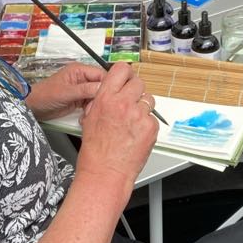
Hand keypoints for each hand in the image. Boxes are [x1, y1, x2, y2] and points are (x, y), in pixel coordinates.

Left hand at [24, 64, 104, 121]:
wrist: (34, 107)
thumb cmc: (45, 95)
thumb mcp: (66, 92)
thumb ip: (84, 90)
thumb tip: (102, 88)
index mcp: (80, 70)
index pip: (101, 74)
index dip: (107, 85)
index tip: (110, 96)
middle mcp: (83, 78)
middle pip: (102, 86)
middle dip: (100, 97)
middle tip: (95, 107)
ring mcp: (82, 90)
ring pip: (98, 97)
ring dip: (95, 106)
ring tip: (88, 113)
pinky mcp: (80, 100)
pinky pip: (92, 104)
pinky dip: (91, 110)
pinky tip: (85, 116)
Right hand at [77, 63, 157, 185]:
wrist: (106, 172)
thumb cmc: (96, 151)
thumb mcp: (90, 118)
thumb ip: (102, 100)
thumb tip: (112, 90)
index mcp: (106, 98)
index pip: (122, 69)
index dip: (125, 74)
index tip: (126, 78)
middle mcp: (123, 103)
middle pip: (139, 82)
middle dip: (135, 91)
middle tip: (130, 103)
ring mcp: (139, 115)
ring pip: (148, 99)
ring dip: (142, 107)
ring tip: (132, 121)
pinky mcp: (151, 127)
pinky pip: (152, 117)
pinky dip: (147, 123)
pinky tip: (136, 134)